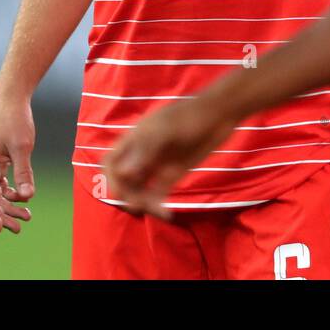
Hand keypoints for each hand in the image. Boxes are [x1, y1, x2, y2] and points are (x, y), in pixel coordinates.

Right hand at [0, 97, 36, 233]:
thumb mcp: (22, 146)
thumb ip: (24, 171)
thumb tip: (27, 196)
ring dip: (10, 204)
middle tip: (19, 228)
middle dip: (3, 213)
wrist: (12, 98)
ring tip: (27, 216)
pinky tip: (25, 198)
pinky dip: (13, 191)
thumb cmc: (14, 119)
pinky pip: (3, 182)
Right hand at [103, 98, 235, 218]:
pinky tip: (167, 214)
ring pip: (139, 190)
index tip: (122, 191)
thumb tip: (123, 173)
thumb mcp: (166, 130)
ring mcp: (156, 166)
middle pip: (123, 180)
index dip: (111, 178)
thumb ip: (144, 151)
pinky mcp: (172, 175)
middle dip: (128, 195)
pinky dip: (159, 205)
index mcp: (134, 140)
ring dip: (143, 203)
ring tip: (159, 212)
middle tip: (141, 205)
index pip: (110, 162)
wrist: (219, 115)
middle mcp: (141, 155)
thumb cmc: (189, 116)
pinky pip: (158, 194)